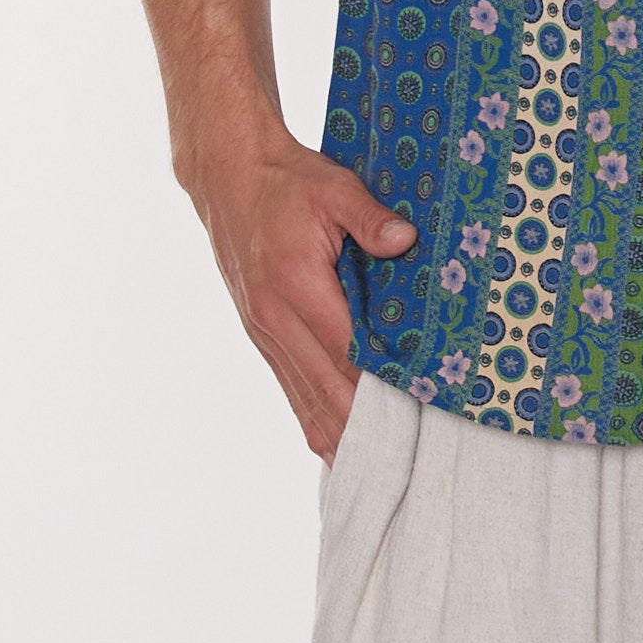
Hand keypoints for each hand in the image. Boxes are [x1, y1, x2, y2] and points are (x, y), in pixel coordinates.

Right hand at [181, 109, 415, 455]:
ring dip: (337, 431)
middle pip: (325, 387)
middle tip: (405, 454)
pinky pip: (289, 387)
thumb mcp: (334, 188)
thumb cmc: (286, 182)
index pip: (344, 350)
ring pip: (302, 397)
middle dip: (363, 423)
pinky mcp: (260, 333)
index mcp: (295, 283)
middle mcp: (274, 316)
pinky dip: (312, 417)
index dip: (378, 384)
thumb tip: (404, 241)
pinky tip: (334, 443)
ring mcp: (263, 330)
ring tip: (374, 465)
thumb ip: (370, 218)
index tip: (413, 409)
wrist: (228, 176)